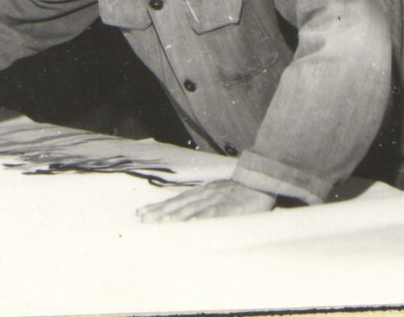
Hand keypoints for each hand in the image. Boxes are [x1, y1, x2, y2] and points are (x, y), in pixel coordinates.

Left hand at [136, 180, 274, 222]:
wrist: (262, 179)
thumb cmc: (240, 191)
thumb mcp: (218, 192)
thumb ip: (204, 202)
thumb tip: (188, 214)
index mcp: (202, 192)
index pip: (176, 201)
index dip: (158, 207)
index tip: (142, 213)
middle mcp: (205, 194)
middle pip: (179, 204)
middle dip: (159, 212)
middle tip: (142, 219)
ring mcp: (217, 199)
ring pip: (193, 208)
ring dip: (175, 216)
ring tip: (160, 223)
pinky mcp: (230, 206)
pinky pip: (215, 212)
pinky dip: (203, 217)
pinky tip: (192, 223)